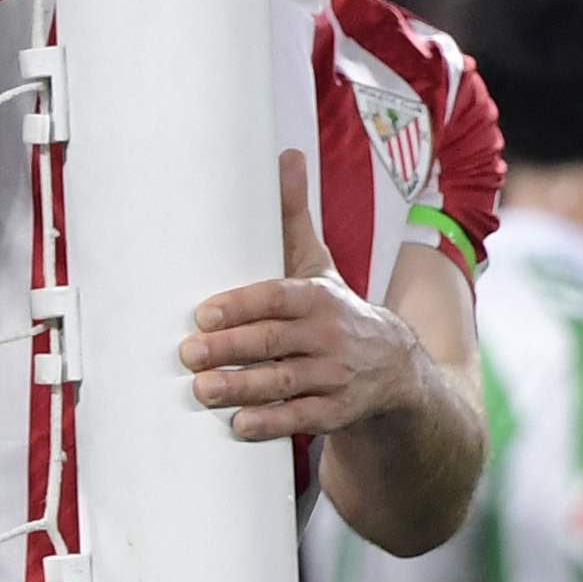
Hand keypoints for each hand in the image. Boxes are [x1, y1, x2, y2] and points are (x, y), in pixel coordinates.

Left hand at [178, 150, 431, 441]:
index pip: (277, 298)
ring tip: (202, 390)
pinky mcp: (336, 413)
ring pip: (285, 383)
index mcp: (319, 298)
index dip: (241, 305)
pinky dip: (272, 423)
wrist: (395, 369)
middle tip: (188, 353)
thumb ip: (293, 220)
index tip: (202, 312)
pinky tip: (239, 425)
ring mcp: (335, 377)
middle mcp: (329, 337)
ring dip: (242, 388)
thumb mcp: (318, 267)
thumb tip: (286, 156)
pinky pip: (303, 419)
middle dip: (230, 348)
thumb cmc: (336, 312)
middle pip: (274, 341)